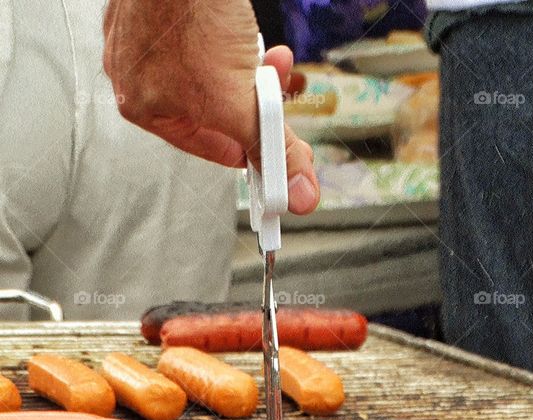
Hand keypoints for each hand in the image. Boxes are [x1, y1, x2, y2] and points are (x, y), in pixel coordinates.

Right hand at [103, 0, 319, 213]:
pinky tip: (241, 30)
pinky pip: (213, 40)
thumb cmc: (190, 18)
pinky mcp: (166, 11)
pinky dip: (236, 39)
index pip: (212, 148)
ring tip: (259, 55)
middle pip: (220, 109)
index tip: (283, 156)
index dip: (253, 151)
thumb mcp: (242, 104)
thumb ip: (272, 149)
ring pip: (220, 73)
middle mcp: (139, 74)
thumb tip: (297, 192)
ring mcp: (150, 39)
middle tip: (274, 94)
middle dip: (256, 101)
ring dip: (251, 68)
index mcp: (143, 107)